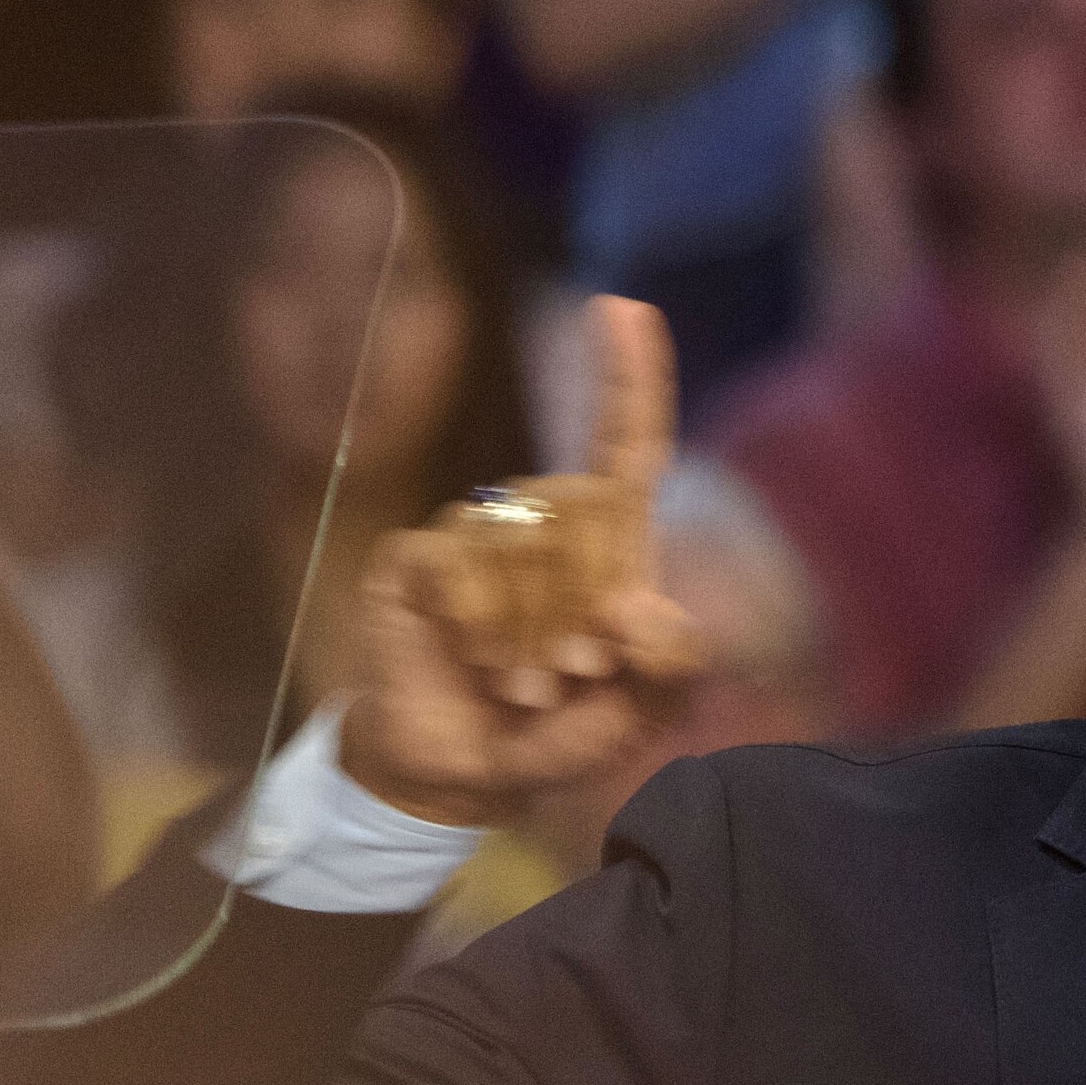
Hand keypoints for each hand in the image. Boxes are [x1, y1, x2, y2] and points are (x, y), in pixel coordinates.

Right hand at [343, 296, 708, 826]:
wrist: (463, 776)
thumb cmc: (556, 732)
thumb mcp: (636, 715)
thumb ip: (667, 666)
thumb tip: (637, 603)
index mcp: (605, 545)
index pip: (625, 450)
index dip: (630, 380)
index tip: (624, 308)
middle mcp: (538, 522)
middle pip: (585, 528)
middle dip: (586, 617)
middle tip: (568, 679)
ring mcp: (473, 534)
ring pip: (524, 554)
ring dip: (532, 637)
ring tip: (522, 687)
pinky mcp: (418, 559)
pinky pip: (462, 571)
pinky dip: (482, 632)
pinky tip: (478, 666)